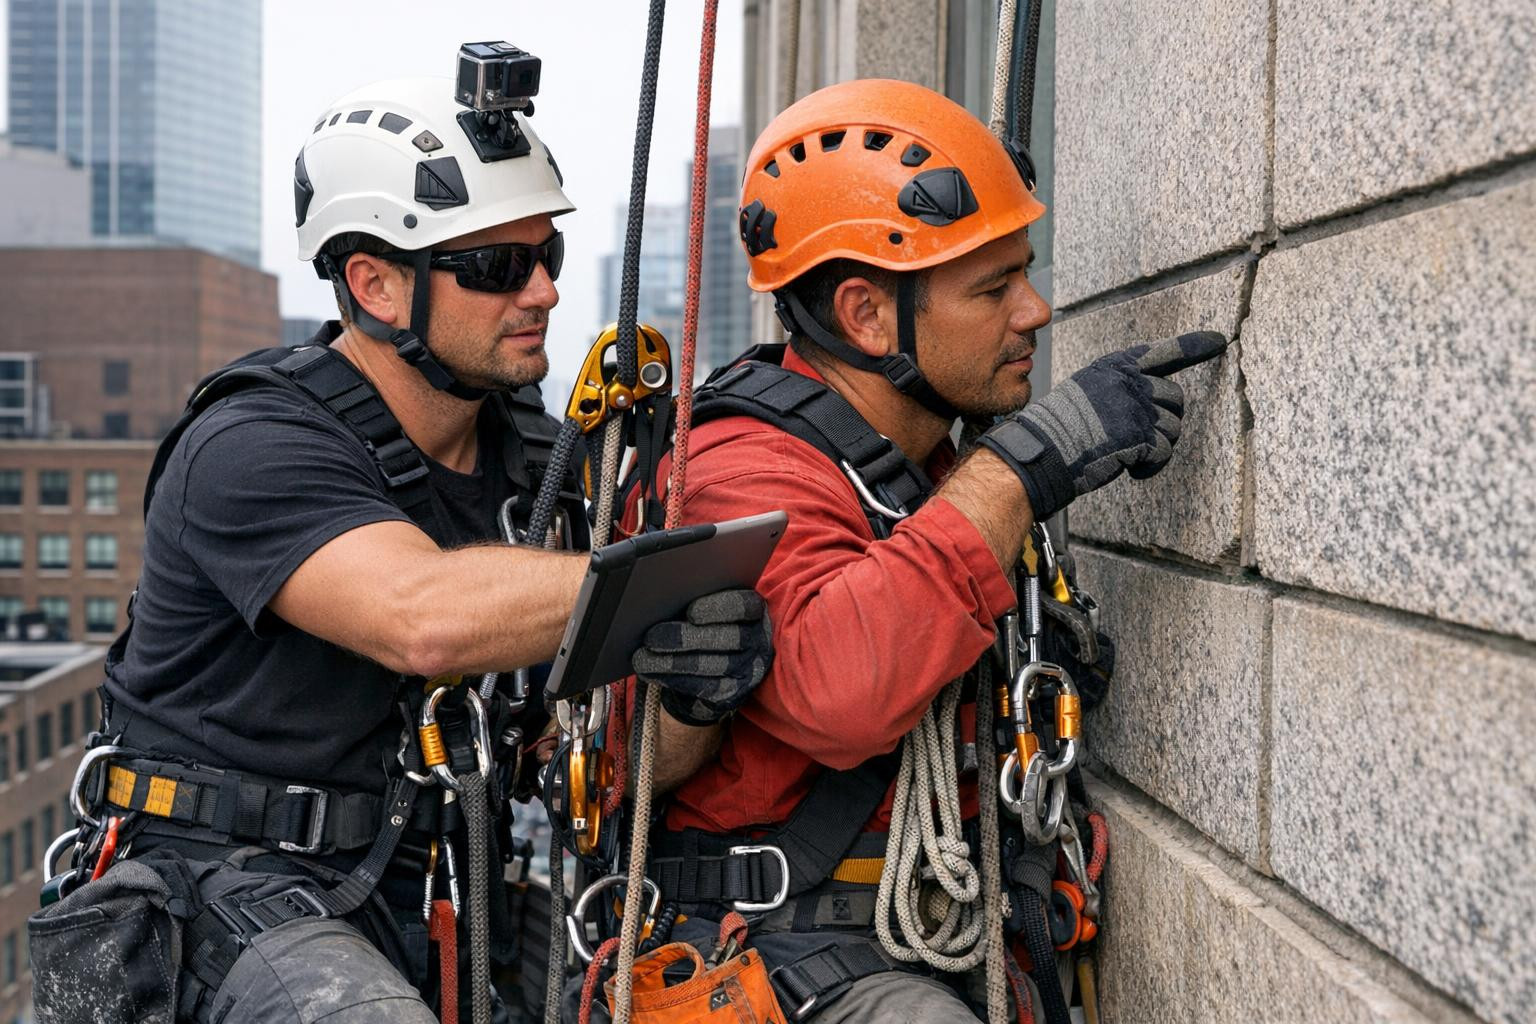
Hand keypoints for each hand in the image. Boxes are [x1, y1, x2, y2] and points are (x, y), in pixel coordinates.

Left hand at [632, 589, 773, 725]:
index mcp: (753, 612)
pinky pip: (703, 687)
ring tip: (643, 657)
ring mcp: (747, 669)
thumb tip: (663, 598)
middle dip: (686, 638)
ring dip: (673, 662)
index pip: (741, 606)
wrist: (714, 666)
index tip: (691, 613)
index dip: (717, 609)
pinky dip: (673, 679)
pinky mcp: (732, 693)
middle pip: (725, 638)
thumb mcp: (707, 611)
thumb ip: (694, 601)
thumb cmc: (706, 627)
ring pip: (712, 666)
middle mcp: (756, 641)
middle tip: (651, 637)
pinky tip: (650, 671)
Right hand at [978, 331, 1228, 519]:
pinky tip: (1132, 469)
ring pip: (1172, 428)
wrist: (1046, 449)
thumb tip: (1152, 400)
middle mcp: (1131, 381)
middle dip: (1165, 421)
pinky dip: (1151, 466)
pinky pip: (1164, 451)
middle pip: (1174, 398)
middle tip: (1140, 438)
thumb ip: (1121, 387)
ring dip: (1156, 446)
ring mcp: (1137, 406)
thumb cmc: (1060, 426)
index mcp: (1118, 366)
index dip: (1194, 346)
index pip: (1164, 351)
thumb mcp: (1089, 389)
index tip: (1218, 341)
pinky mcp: (1141, 434)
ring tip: (1128, 454)